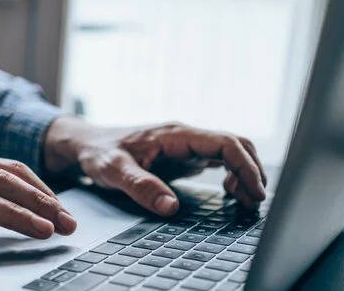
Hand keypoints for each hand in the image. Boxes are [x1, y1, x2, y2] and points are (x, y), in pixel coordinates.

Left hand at [44, 118, 266, 215]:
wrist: (87, 144)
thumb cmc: (98, 153)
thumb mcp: (113, 171)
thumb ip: (141, 187)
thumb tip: (171, 207)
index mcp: (175, 135)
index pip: (225, 143)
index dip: (246, 166)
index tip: (255, 192)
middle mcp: (186, 136)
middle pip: (236, 145)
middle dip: (253, 171)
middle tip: (255, 201)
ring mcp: (187, 145)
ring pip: (231, 152)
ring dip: (245, 173)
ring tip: (246, 200)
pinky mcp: (184, 155)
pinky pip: (219, 160)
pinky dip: (233, 175)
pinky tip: (230, 192)